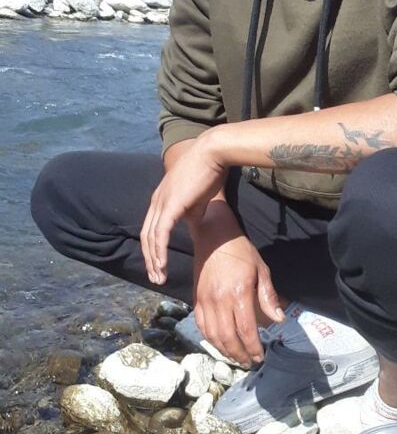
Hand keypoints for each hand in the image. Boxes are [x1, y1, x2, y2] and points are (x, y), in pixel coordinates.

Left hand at [141, 134, 224, 284]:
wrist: (212, 154)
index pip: (151, 229)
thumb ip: (191, 213)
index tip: (158, 266)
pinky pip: (160, 234)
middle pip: (146, 237)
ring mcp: (161, 203)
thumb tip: (193, 225)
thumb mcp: (197, 199)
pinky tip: (162, 265)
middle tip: (156, 278)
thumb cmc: (208, 173)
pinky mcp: (170, 205)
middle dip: (149, 260)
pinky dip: (159, 251)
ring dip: (153, 261)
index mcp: (161, 199)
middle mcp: (157, 201)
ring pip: (151, 238)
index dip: (153, 249)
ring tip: (159, 277)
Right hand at [192, 212, 284, 366]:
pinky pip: (201, 325)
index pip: (246, 330)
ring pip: (213, 335)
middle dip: (240, 354)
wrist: (214, 237)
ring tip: (236, 357)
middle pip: (228, 337)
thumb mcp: (261, 270)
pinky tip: (219, 343)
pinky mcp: (196, 298)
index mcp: (239, 293)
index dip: (253, 347)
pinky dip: (210, 339)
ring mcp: (206, 300)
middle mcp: (220, 300)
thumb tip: (278, 320)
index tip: (260, 357)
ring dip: (224, 350)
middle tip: (249, 362)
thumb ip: (268, 296)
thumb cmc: (241, 252)